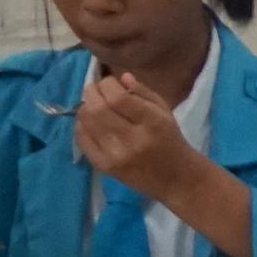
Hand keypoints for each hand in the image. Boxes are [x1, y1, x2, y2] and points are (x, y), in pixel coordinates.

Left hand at [69, 70, 203, 197]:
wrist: (175, 178)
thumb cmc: (170, 140)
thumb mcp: (165, 112)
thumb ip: (143, 92)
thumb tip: (120, 78)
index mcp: (152, 123)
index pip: (118, 98)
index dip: (107, 84)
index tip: (109, 82)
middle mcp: (132, 139)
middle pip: (98, 109)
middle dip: (92, 92)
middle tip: (94, 89)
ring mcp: (115, 155)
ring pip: (87, 122)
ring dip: (85, 107)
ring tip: (92, 104)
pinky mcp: (104, 167)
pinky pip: (82, 140)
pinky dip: (81, 125)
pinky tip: (89, 122)